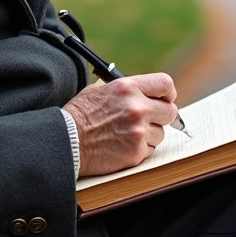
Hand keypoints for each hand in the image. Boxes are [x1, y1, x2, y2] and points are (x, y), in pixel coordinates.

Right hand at [63, 73, 178, 176]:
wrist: (66, 140)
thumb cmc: (81, 114)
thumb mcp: (102, 89)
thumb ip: (128, 90)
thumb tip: (148, 94)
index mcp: (128, 87)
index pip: (165, 84)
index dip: (168, 93)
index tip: (166, 99)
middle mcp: (137, 107)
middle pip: (170, 111)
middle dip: (161, 116)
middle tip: (149, 120)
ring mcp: (138, 131)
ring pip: (160, 133)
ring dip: (149, 134)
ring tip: (127, 134)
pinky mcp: (135, 152)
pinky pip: (150, 150)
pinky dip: (140, 149)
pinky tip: (122, 145)